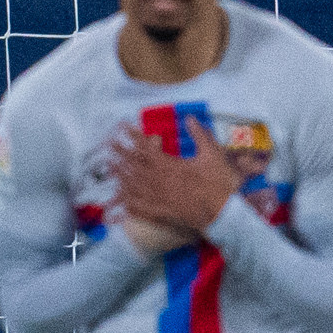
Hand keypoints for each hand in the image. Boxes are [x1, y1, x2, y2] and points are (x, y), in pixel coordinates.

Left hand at [109, 116, 242, 242]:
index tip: (123, 128)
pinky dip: (130, 200)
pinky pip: (141, 207)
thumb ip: (200, 135)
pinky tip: (121, 196)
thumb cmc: (220, 184)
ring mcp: (160, 198)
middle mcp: (161, 181)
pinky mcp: (162, 213)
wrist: (223, 215)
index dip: (134, 137)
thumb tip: (189, 118)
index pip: (148, 148)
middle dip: (122, 153)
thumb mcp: (214, 154)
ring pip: (135, 185)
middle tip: (109, 144)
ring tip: (110, 166)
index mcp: (172, 166)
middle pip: (136, 165)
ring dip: (121, 174)